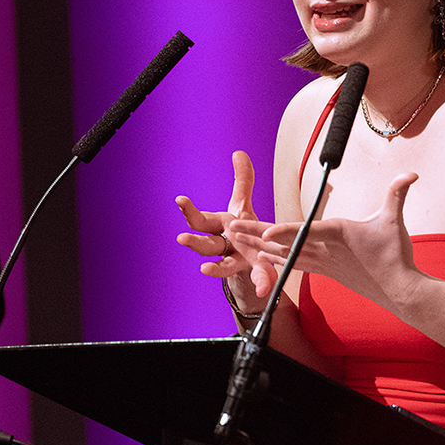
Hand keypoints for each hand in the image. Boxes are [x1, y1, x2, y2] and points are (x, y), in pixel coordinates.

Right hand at [175, 151, 276, 300]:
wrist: (253, 255)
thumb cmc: (243, 229)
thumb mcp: (243, 204)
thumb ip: (243, 180)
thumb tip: (239, 153)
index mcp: (219, 227)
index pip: (199, 220)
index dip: (189, 211)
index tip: (180, 200)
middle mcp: (223, 245)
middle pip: (205, 244)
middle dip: (193, 242)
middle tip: (181, 239)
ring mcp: (236, 260)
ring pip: (223, 265)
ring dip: (214, 268)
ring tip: (205, 269)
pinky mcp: (255, 271)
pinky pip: (256, 278)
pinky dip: (261, 284)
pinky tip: (264, 291)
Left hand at [232, 172, 422, 310]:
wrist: (399, 291)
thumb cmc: (396, 255)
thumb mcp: (395, 220)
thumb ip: (398, 193)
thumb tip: (412, 173)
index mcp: (339, 235)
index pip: (308, 232)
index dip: (285, 232)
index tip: (264, 234)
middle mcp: (325, 250)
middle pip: (285, 241)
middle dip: (256, 234)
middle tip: (232, 229)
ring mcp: (323, 262)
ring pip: (284, 253)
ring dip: (258, 245)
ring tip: (236, 239)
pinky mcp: (324, 270)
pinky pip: (293, 263)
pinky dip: (275, 259)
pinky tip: (260, 256)